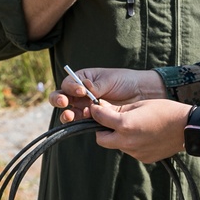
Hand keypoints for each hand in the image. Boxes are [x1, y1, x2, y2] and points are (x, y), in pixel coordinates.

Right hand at [49, 67, 164, 123]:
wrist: (141, 93)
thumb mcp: (110, 80)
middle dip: (59, 100)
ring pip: (69, 111)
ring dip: (67, 114)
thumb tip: (84, 89)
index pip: (68, 83)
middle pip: (62, 97)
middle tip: (64, 102)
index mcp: (83, 78)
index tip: (81, 91)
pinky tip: (88, 118)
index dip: (71, 87)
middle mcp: (80, 93)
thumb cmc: (125, 81)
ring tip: (70, 115)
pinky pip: (82, 121)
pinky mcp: (93, 118)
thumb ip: (96, 86)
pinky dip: (81, 121)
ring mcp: (85, 106)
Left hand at [90, 99, 191, 163]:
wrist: (186, 128)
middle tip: (110, 122)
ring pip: (117, 145)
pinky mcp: (143, 158)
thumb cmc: (165, 110)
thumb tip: (102, 109)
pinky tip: (145, 135)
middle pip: (101, 139)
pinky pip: (131, 150)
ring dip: (119, 136)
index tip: (96, 108)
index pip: (99, 118)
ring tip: (135, 126)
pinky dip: (132, 143)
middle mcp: (126, 141)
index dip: (96, 112)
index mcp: (124, 124)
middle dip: (102, 130)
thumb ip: (119, 109)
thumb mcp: (140, 104)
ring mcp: (134, 152)